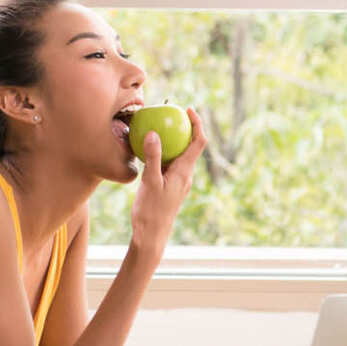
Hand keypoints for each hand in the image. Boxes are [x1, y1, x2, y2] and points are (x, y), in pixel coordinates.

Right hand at [130, 107, 207, 257]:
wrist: (151, 236)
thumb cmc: (151, 211)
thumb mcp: (149, 182)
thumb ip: (152, 158)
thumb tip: (154, 133)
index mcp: (184, 172)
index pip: (198, 142)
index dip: (197, 123)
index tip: (188, 109)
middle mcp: (185, 175)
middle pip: (191, 146)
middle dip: (185, 128)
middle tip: (171, 113)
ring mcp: (178, 182)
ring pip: (180, 156)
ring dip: (174, 141)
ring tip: (159, 128)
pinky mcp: (169, 187)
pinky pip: (169, 165)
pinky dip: (163, 153)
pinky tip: (148, 151)